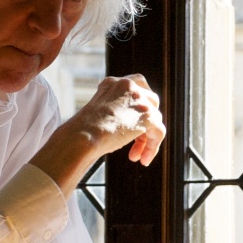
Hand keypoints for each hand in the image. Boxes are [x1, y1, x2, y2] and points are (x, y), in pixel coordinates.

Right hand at [28, 73, 165, 195]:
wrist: (83, 136)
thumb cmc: (83, 132)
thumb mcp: (99, 113)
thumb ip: (115, 111)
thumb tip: (127, 125)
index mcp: (112, 83)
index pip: (135, 89)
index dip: (137, 107)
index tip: (131, 125)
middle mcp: (127, 85)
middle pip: (149, 102)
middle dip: (144, 123)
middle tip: (135, 142)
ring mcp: (139, 99)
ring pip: (154, 118)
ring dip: (146, 138)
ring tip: (136, 156)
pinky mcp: (148, 114)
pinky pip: (159, 131)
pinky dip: (153, 146)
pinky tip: (143, 159)